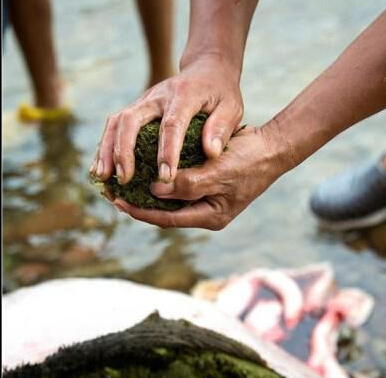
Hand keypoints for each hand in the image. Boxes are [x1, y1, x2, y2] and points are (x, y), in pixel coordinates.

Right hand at [90, 54, 242, 184]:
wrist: (206, 69)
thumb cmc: (221, 93)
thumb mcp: (231, 107)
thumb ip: (222, 127)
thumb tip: (210, 153)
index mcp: (184, 95)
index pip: (171, 124)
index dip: (167, 152)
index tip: (165, 177)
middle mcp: (157, 96)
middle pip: (131, 120)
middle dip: (124, 151)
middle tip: (125, 179)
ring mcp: (143, 102)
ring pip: (116, 122)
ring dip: (107, 150)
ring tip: (103, 177)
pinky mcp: (136, 109)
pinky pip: (114, 127)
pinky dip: (105, 148)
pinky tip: (101, 170)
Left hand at [110, 123, 290, 229]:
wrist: (272, 148)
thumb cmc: (249, 161)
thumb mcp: (219, 173)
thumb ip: (188, 184)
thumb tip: (155, 190)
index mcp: (210, 217)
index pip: (168, 220)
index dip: (142, 212)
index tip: (119, 202)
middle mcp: (205, 212)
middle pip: (165, 213)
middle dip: (139, 204)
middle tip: (113, 195)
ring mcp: (206, 199)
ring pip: (169, 200)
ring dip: (146, 193)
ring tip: (123, 184)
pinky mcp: (205, 185)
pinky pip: (176, 187)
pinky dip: (160, 181)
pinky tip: (144, 171)